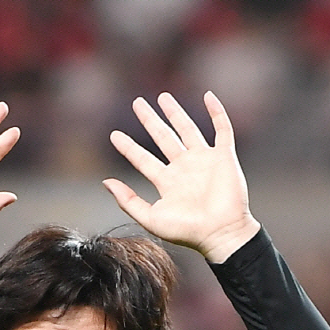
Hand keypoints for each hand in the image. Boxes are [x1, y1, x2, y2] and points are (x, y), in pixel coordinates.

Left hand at [103, 91, 259, 264]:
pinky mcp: (224, 156)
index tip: (114, 135)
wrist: (220, 233)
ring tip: (163, 97)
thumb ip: (128, 200)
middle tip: (138, 103)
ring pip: (188, 129)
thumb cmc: (187, 231)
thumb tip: (106, 182)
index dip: (128, 147)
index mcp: (167, 183)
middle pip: (163, 138)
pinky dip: (216, 112)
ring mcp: (204, 161)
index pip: (143, 160)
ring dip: (176, 113)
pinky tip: (208, 96)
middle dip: (150, 121)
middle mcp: (184, 169)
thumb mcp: (151, 218)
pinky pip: (222, 129)